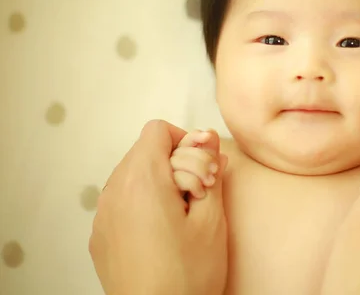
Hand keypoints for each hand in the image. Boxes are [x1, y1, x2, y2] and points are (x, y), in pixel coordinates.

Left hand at [89, 120, 227, 294]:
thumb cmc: (187, 276)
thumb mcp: (212, 220)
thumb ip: (210, 172)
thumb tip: (209, 142)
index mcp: (143, 181)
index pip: (157, 131)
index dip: (185, 141)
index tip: (201, 164)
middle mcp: (115, 192)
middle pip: (144, 151)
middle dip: (174, 162)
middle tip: (198, 192)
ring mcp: (103, 215)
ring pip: (131, 174)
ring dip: (158, 181)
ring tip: (180, 214)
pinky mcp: (99, 234)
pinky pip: (120, 200)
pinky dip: (141, 202)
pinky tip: (161, 231)